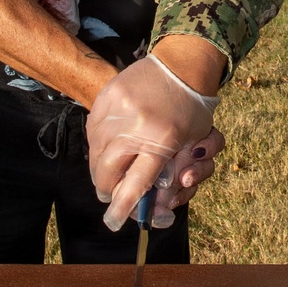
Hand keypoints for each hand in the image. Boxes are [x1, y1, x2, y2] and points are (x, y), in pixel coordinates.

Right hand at [87, 55, 218, 227]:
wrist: (181, 65)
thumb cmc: (192, 109)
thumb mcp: (194, 144)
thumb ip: (176, 174)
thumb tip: (157, 202)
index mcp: (162, 140)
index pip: (135, 184)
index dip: (122, 207)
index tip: (113, 221)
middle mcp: (136, 126)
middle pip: (107, 172)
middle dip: (106, 189)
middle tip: (108, 195)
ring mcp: (117, 110)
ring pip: (96, 153)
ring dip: (100, 169)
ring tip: (108, 173)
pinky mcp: (106, 97)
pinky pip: (93, 131)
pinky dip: (98, 144)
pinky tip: (107, 148)